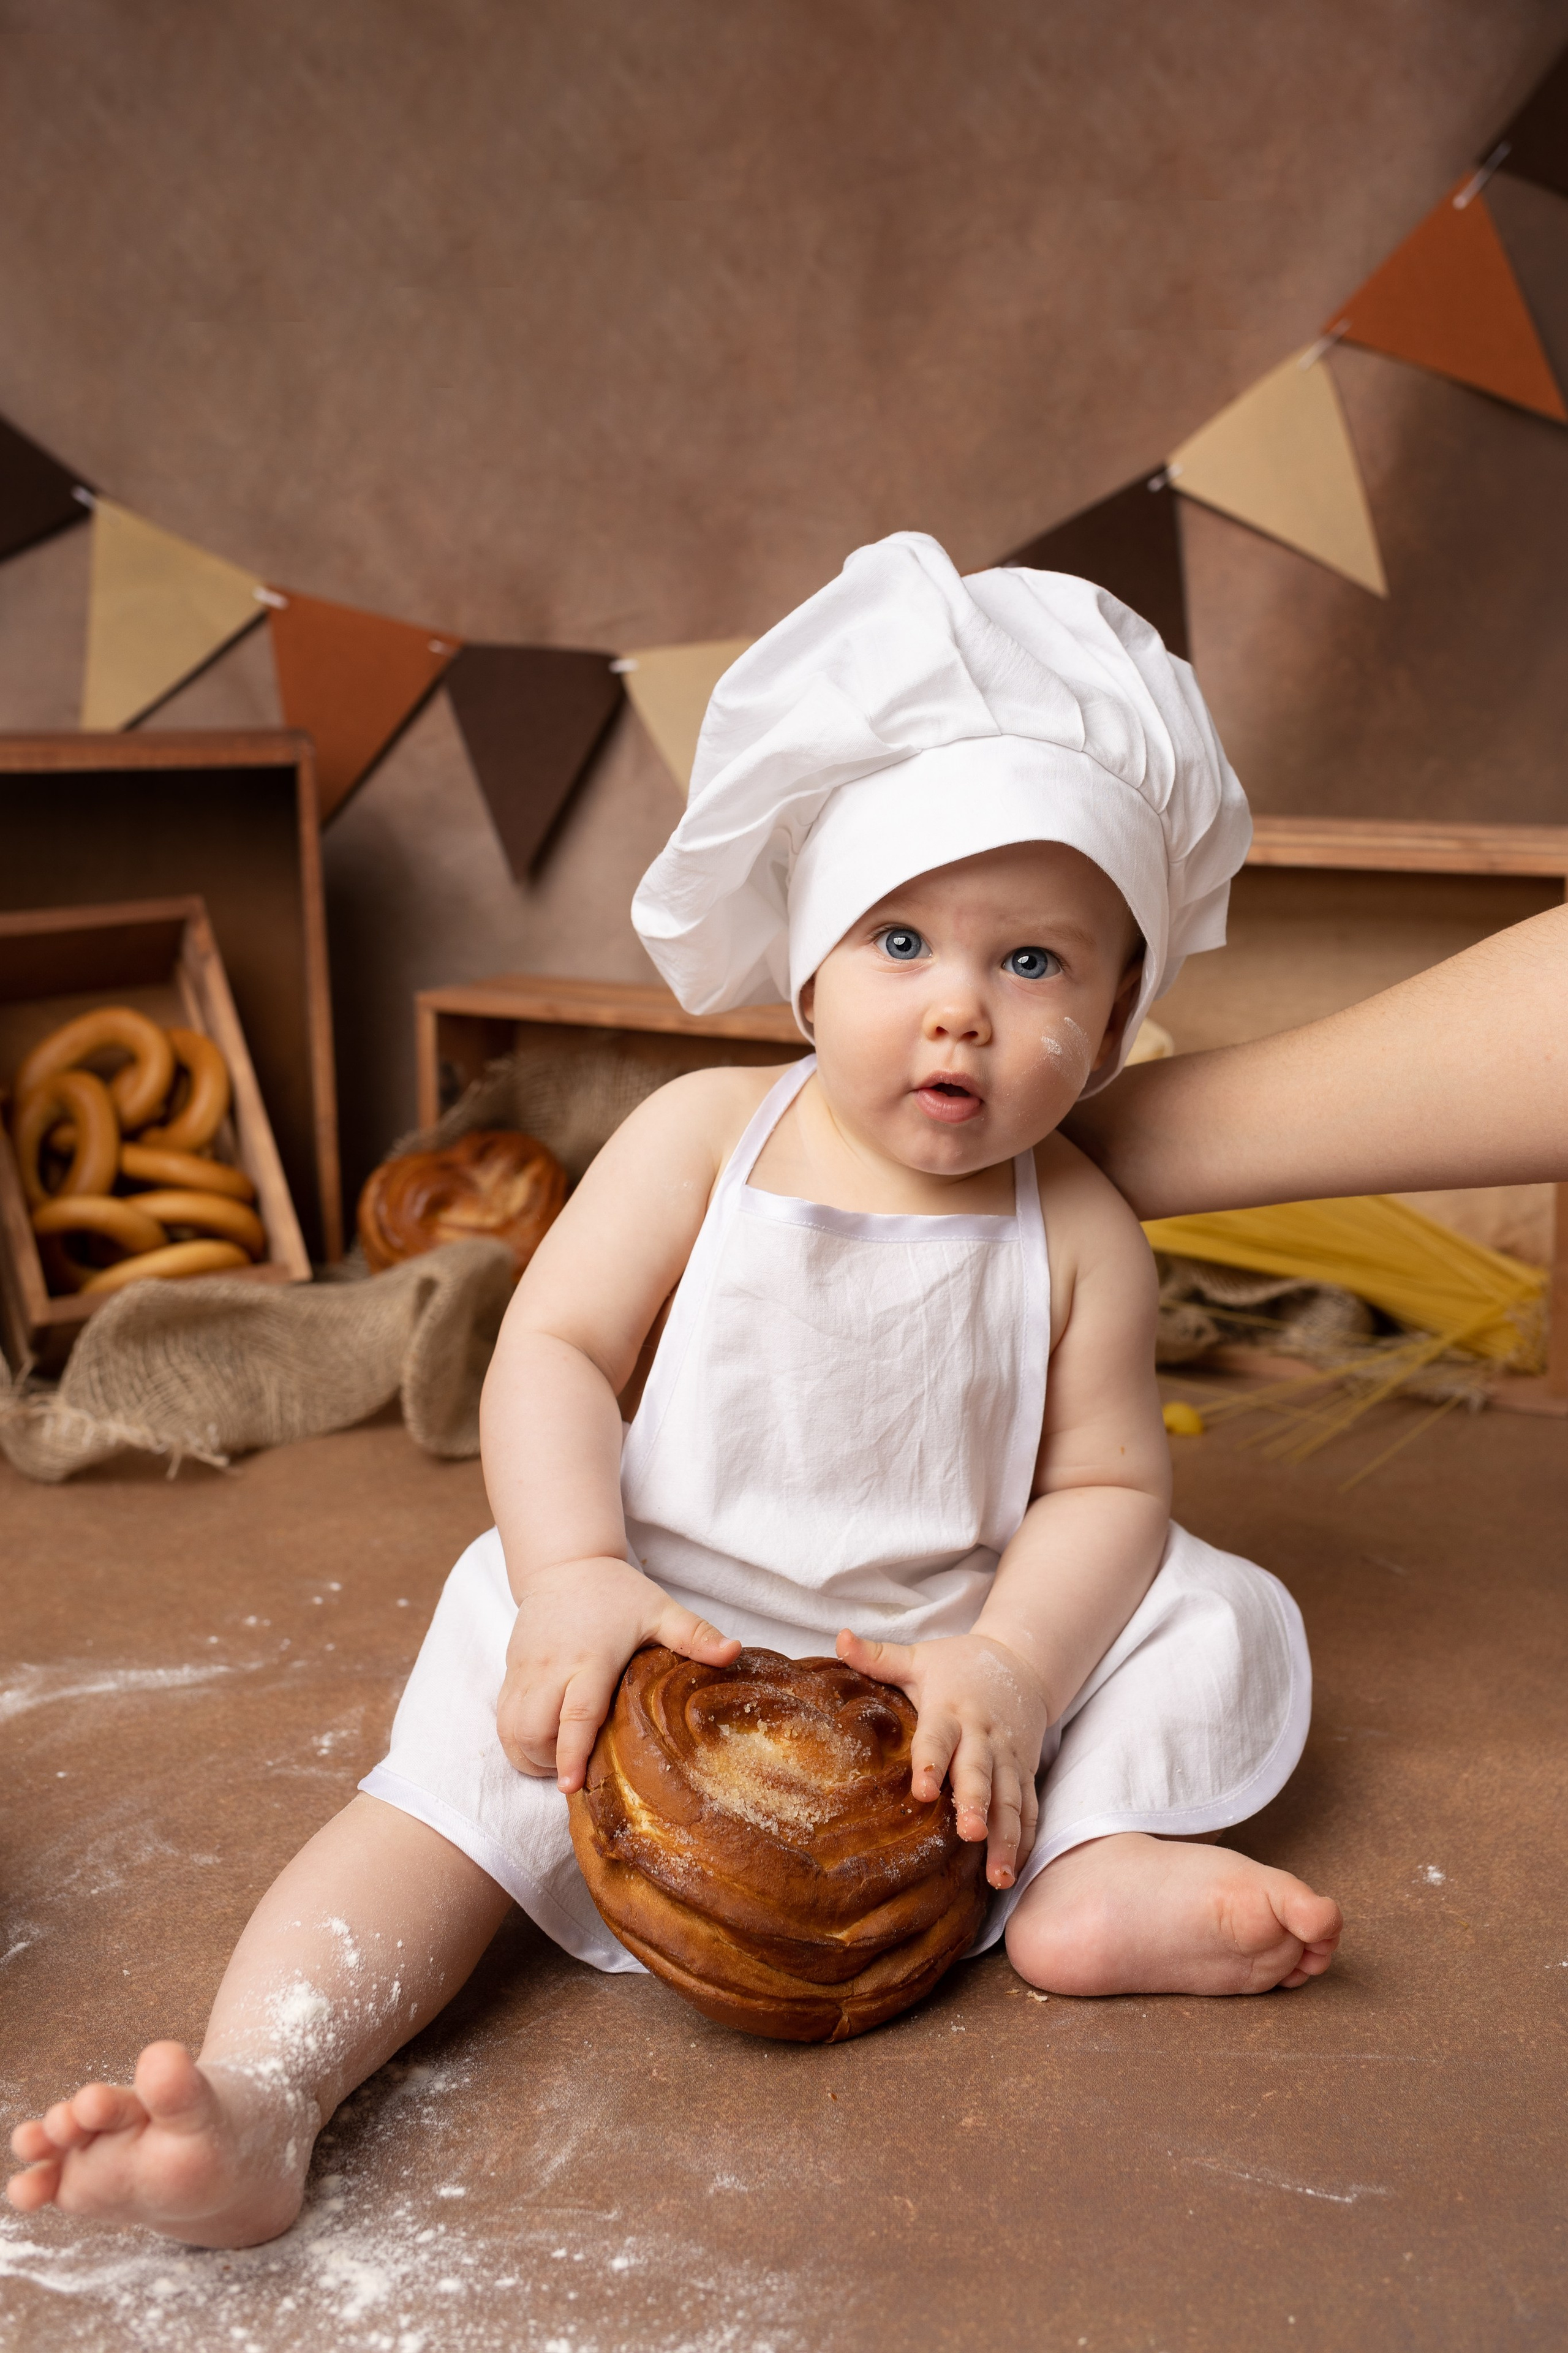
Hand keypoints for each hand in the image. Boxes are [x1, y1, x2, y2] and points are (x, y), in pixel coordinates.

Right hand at [499, 1556, 739, 1792]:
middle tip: (580, 1770)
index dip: (572, 1753)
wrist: (565, 1564)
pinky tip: (543, 1743)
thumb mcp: (660, 1609)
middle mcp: (551, 1668)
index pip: (576, 1713)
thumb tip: (734, 1652)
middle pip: (535, 1732)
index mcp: (590, 1657)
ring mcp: (525, 1672)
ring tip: (561, 1758)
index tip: (572, 1786)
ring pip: (512, 1732)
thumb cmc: (616, 1592)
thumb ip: (695, 1634)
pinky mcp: (510, 1673)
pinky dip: (517, 1741)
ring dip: (532, 1755)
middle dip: (551, 1763)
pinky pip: (502, 1720)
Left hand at [836, 1629, 1050, 1890]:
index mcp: (952, 1710)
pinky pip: (1029, 1809)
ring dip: (1006, 1836)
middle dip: (975, 1804)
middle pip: (980, 1773)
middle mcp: (983, 1737)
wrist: (1021, 1663)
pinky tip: (1016, 1871)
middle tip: (969, 1833)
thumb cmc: (958, 1666)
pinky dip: (1026, 1839)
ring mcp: (1009, 1758)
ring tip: (999, 1875)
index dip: (931, 1762)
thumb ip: (879, 1656)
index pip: (938, 1737)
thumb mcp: (919, 1658)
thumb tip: (839, 1636)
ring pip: (1010, 1799)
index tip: (921, 1791)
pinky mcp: (1026, 1773)